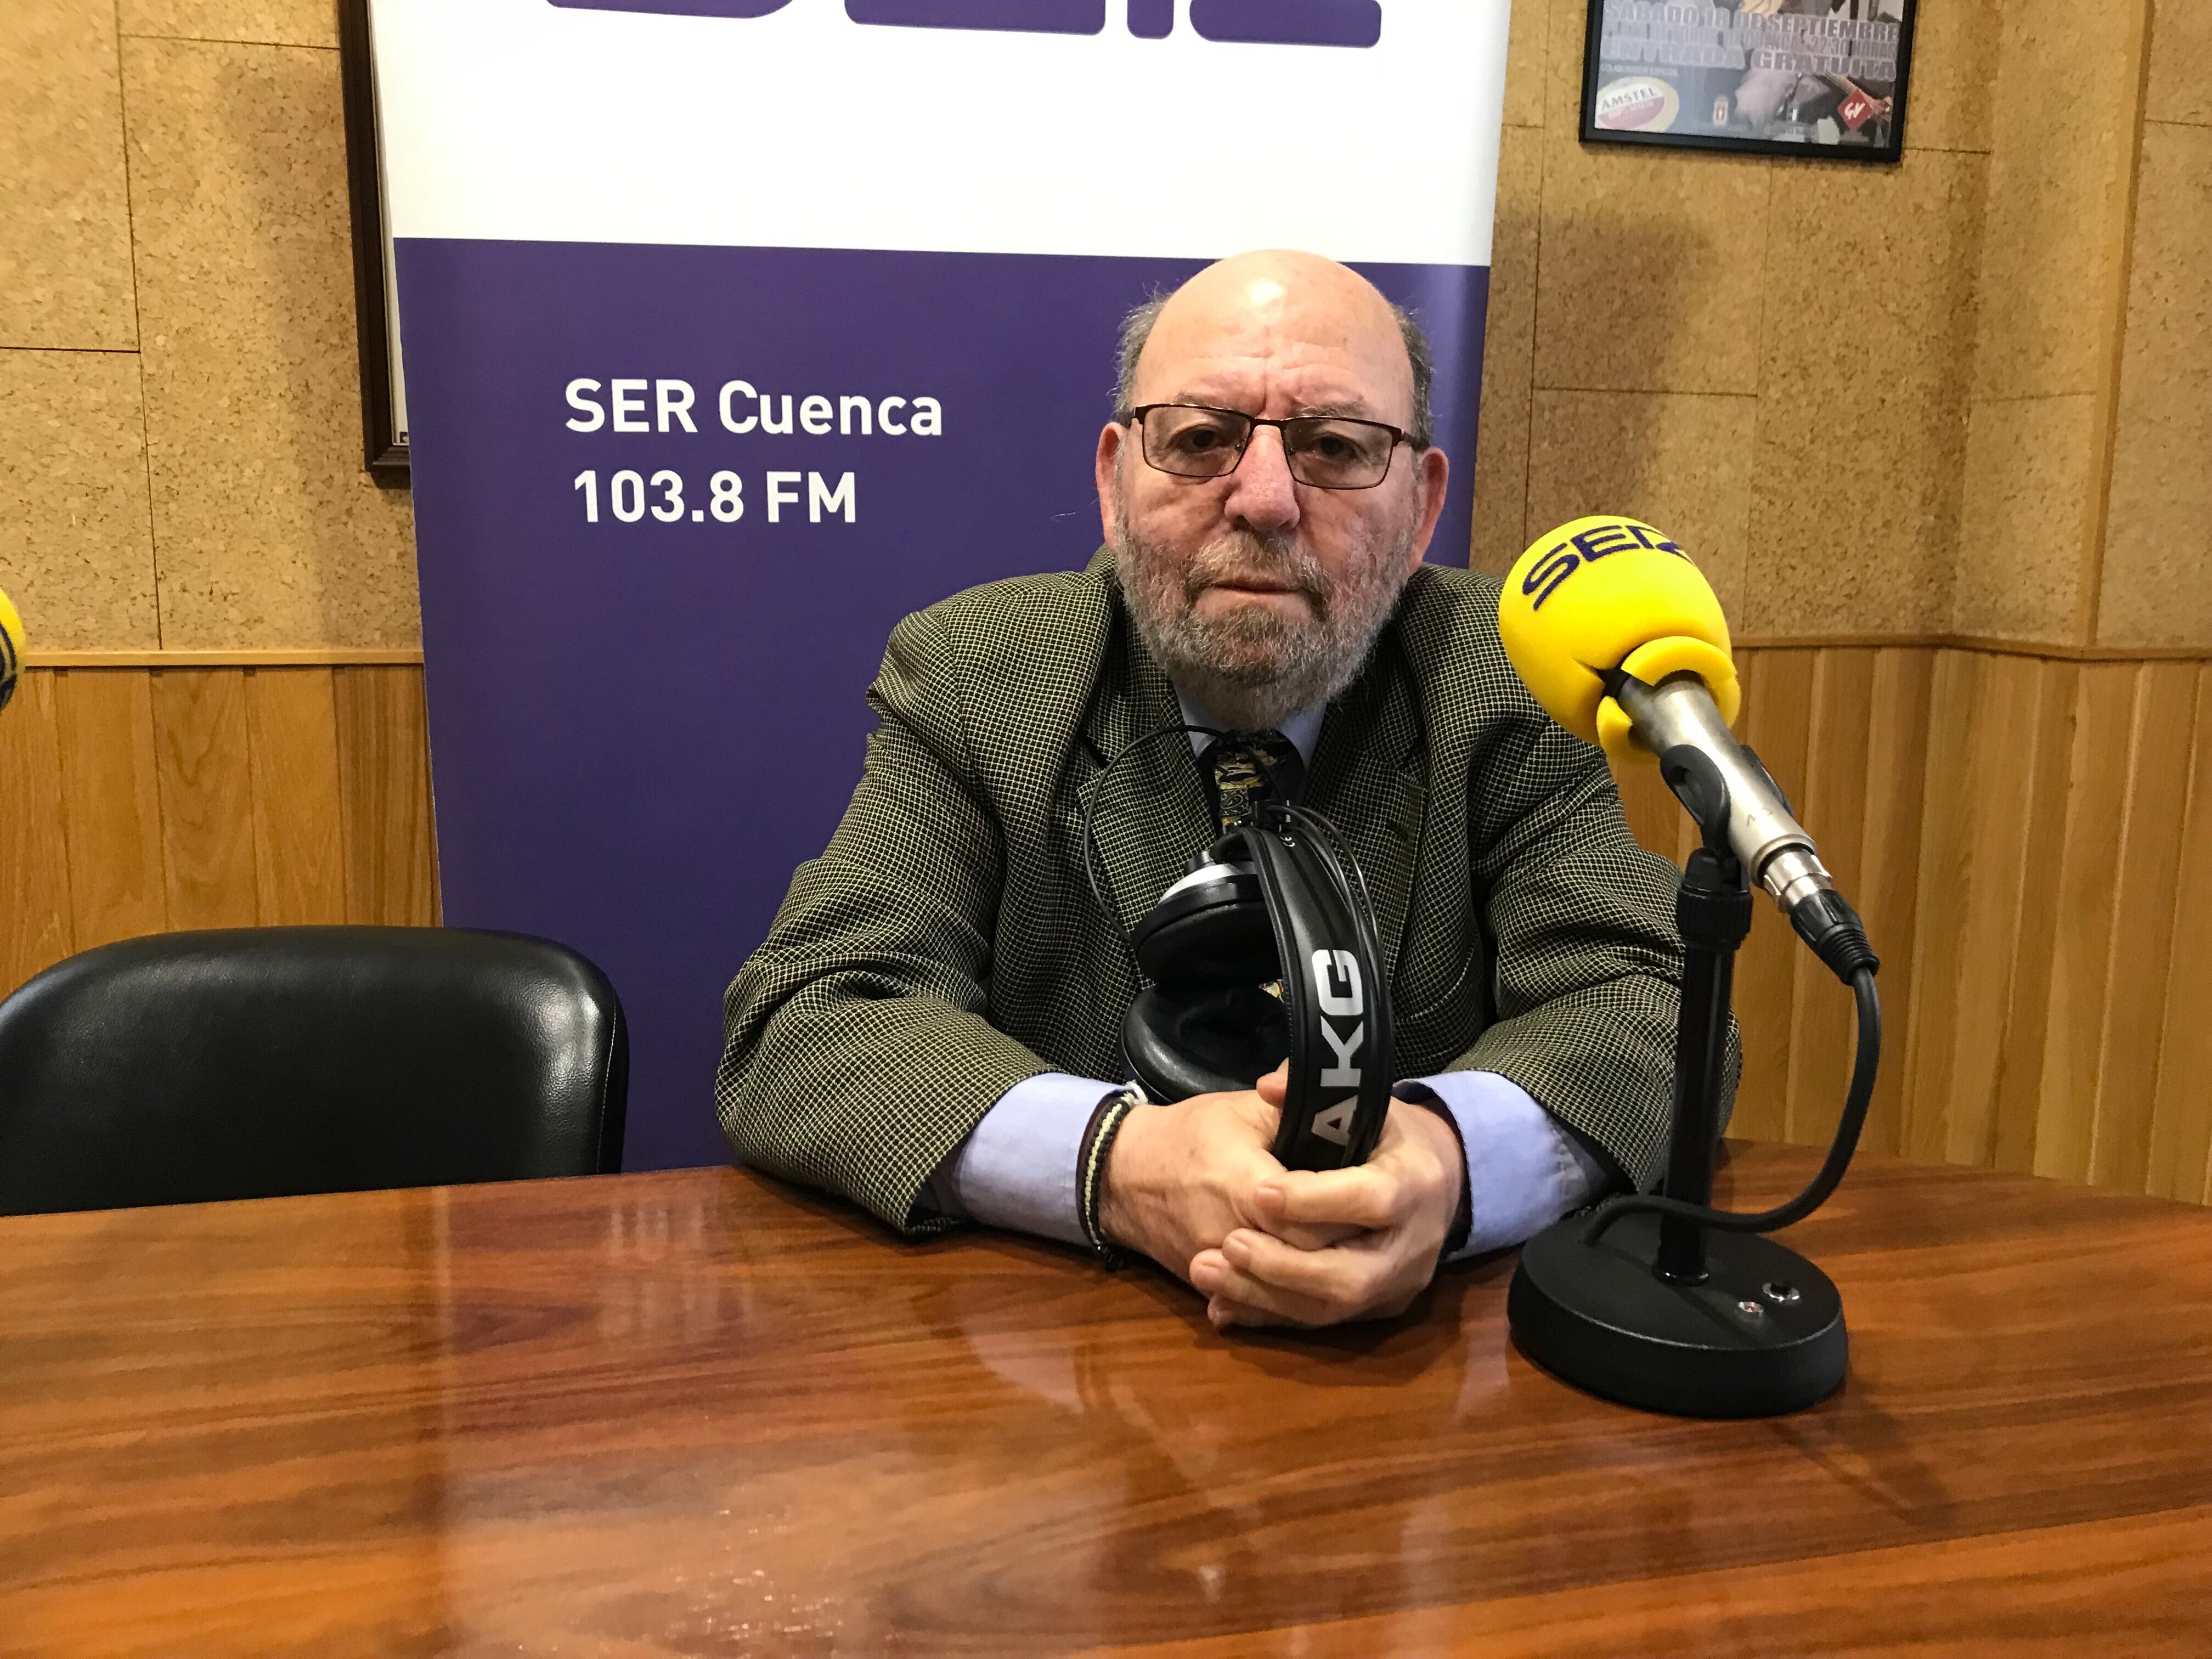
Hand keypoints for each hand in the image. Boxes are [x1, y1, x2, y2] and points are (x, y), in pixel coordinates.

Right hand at [1098, 1065, 1349, 1284]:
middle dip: (1340, 1252)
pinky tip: (1311, 1289)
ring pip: (1283, 1292)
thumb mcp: (1243, 1110)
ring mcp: (1221, 1267)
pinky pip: (1254, 1303)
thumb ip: (1295, 1108)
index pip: (1315, 1222)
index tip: (1372, 1207)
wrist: (1123, 1173)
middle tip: (1372, 1238)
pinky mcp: (1210, 1285)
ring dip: (1315, 1282)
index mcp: (1248, 1188)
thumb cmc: (1189, 1135)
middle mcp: (1234, 1236)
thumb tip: (1345, 1096)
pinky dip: (1281, 1301)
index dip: (1347, 1218)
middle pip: (1306, 1262)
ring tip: (1348, 1262)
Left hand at [1187, 1093, 1463, 1329]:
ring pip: (1332, 1309)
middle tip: (1227, 1244)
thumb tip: (1268, 1086)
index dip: (1316, 1200)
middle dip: (1284, 1265)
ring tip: (1208, 1273)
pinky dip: (1270, 1315)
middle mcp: (1416, 1244)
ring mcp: (1398, 1284)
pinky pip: (1321, 1323)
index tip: (1259, 1194)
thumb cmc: (1391, 1137)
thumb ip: (1315, 1095)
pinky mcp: (1377, 1309)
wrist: (1440, 1181)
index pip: (1373, 1199)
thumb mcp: (1364, 1103)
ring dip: (1265, 1296)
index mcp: (1418, 1181)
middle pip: (1352, 1275)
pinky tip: (1223, 1306)